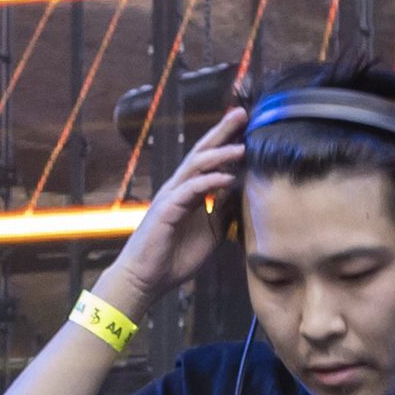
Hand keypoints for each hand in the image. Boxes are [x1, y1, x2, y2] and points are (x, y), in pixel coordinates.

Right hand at [109, 121, 246, 302]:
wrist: (146, 280)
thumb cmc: (175, 257)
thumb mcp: (211, 231)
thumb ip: (224, 210)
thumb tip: (243, 190)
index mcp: (189, 192)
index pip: (209, 160)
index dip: (227, 141)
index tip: (247, 126)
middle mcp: (178, 188)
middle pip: (202, 152)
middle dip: (222, 132)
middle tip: (242, 114)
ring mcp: (171, 196)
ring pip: (195, 166)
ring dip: (219, 154)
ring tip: (241, 147)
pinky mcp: (166, 210)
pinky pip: (190, 190)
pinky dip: (210, 182)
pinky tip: (227, 178)